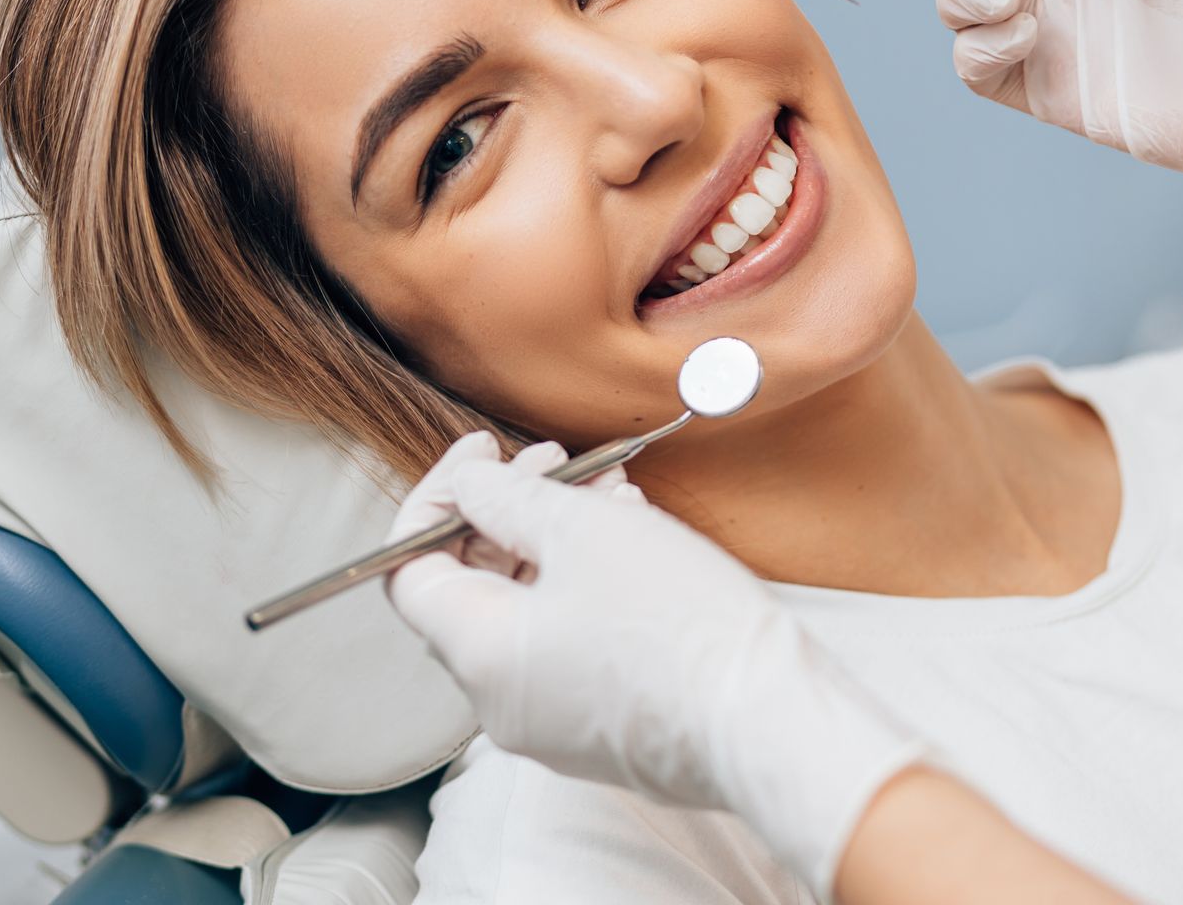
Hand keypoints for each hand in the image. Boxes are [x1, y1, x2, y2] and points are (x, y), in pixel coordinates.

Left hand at [384, 433, 923, 895]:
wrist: (774, 724)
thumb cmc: (680, 627)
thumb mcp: (583, 531)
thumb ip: (506, 499)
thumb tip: (467, 484)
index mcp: (478, 653)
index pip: (408, 570)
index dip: (437, 499)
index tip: (482, 453)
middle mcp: (499, 701)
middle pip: (471, 588)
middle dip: (508, 511)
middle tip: (555, 461)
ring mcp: (552, 722)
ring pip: (529, 610)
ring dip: (556, 540)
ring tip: (612, 491)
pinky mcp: (602, 729)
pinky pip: (570, 644)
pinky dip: (586, 585)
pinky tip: (635, 539)